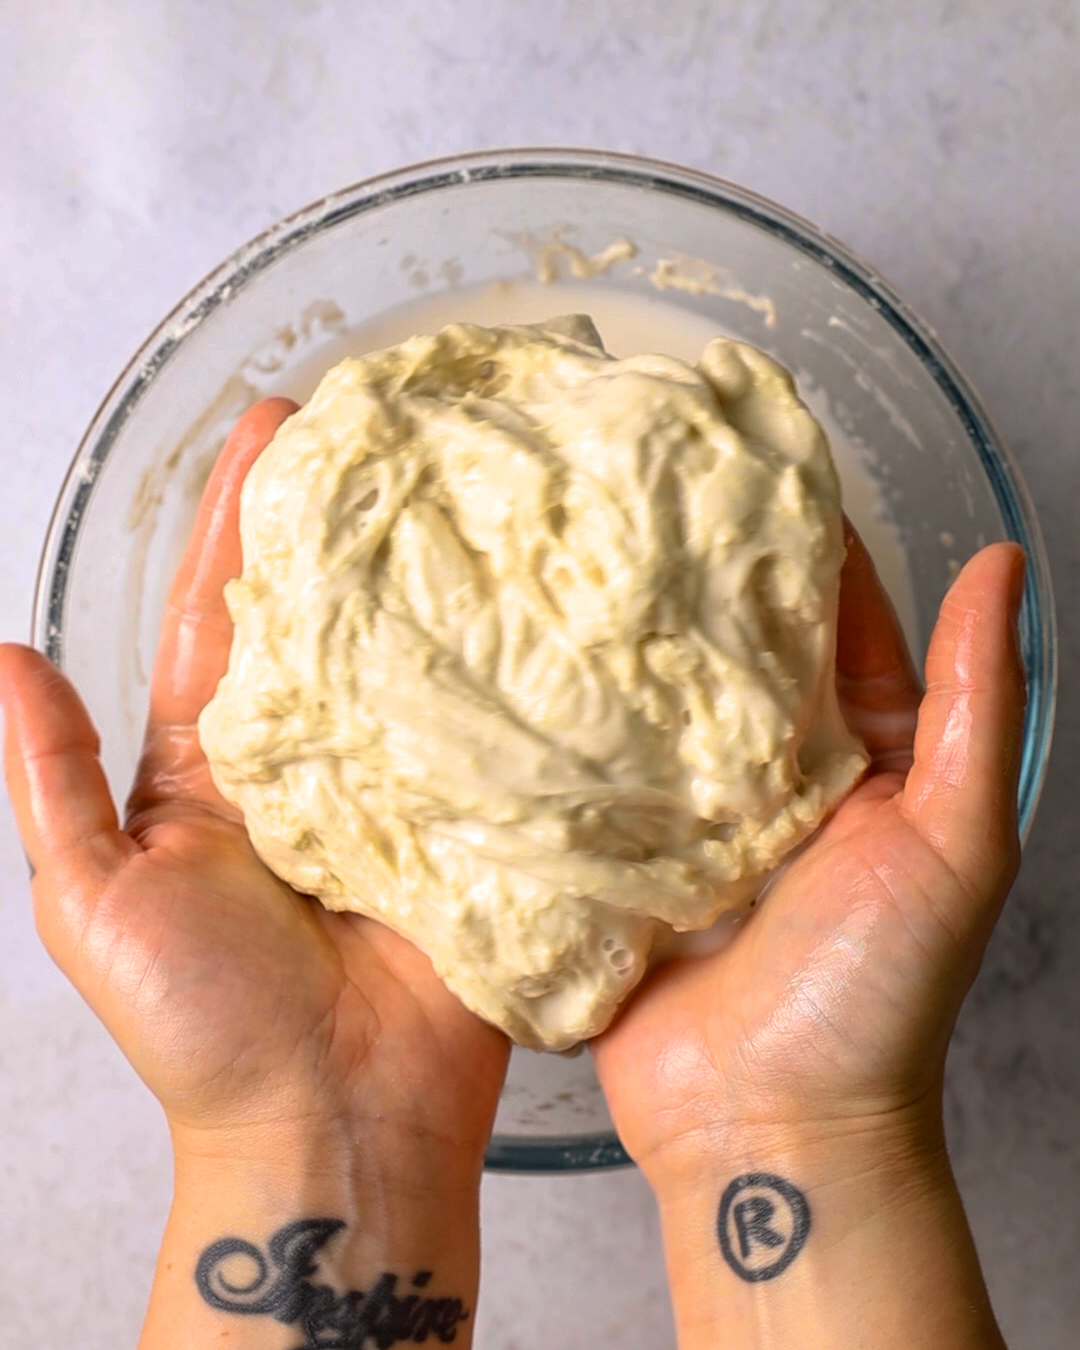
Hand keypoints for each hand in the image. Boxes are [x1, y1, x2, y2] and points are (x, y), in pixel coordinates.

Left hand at [0, 399, 508, 1170]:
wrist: (327, 1124)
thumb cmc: (203, 1028)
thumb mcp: (92, 899)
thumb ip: (54, 781)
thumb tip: (4, 660)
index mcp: (217, 770)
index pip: (226, 619)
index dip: (240, 527)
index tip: (268, 431)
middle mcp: (312, 764)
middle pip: (330, 620)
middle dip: (346, 522)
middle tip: (375, 422)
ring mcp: (399, 790)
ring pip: (412, 663)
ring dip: (430, 577)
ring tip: (456, 478)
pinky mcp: (474, 826)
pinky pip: (485, 737)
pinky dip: (500, 672)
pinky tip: (523, 598)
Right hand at [593, 532, 1026, 1177]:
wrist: (771, 1130)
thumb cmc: (876, 997)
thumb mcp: (954, 838)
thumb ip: (976, 703)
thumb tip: (1006, 566)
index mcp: (866, 763)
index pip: (841, 630)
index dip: (812, 553)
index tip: (761, 471)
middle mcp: (778, 781)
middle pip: (739, 660)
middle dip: (703, 589)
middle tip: (645, 499)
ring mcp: (695, 820)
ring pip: (663, 711)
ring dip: (629, 654)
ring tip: (577, 565)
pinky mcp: (624, 862)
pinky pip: (599, 782)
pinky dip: (573, 736)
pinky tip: (530, 675)